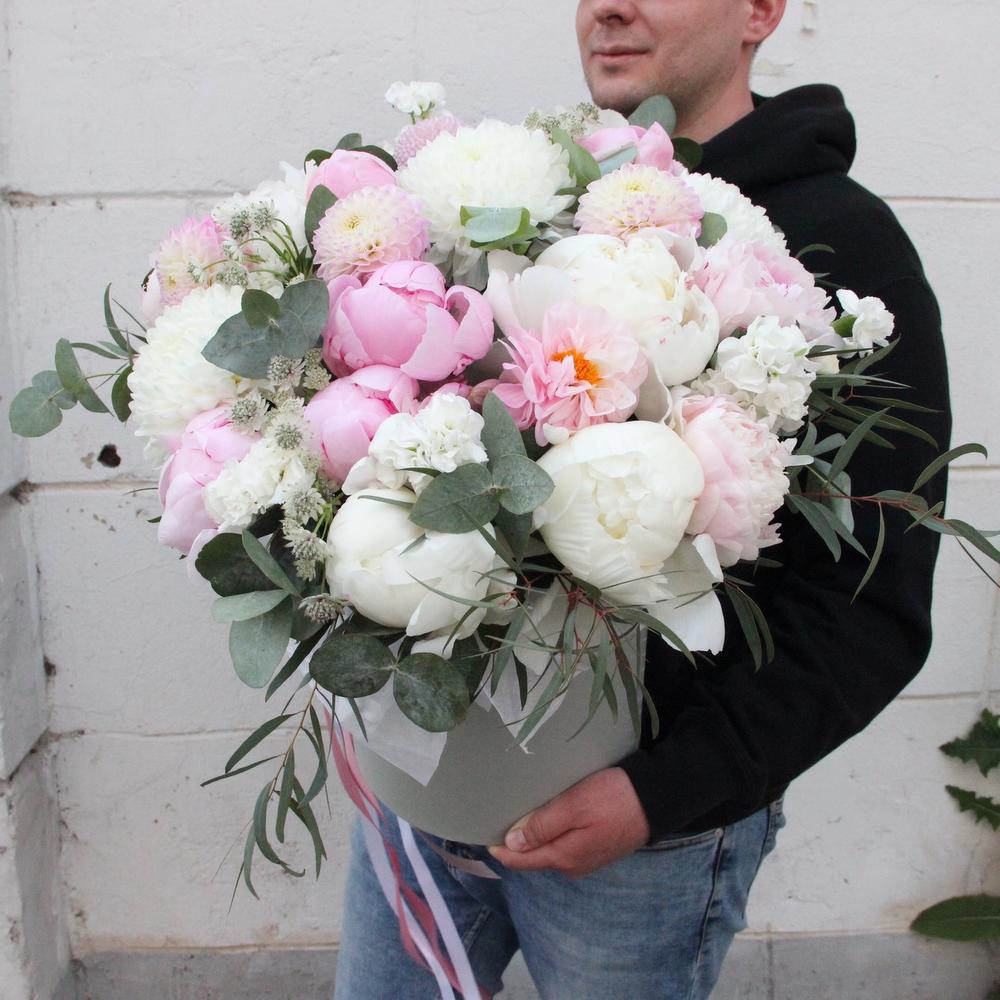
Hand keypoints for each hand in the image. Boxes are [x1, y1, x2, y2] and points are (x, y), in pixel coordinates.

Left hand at [488, 767, 650, 878]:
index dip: (500, 848)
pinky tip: (545, 819)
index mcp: (564, 857)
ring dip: (532, 838)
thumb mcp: (574, 806)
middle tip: (496, 819)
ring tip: (517, 817)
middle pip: (533, 857)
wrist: (657, 799)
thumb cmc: (613, 798)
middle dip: (514, 843)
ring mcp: (586, 859)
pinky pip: (563, 845)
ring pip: (549, 851)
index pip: (520, 859)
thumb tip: (511, 844)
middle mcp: (572, 865)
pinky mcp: (596, 849)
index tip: (482, 832)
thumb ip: (542, 826)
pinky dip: (548, 835)